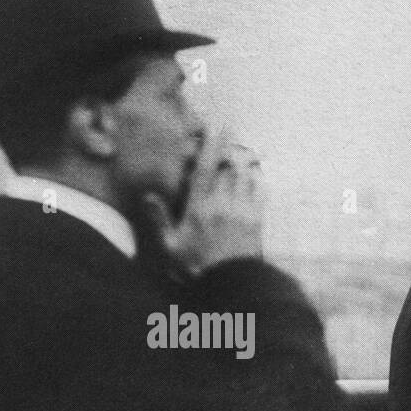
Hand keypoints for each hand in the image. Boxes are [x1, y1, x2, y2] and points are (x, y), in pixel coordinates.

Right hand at [142, 127, 264, 276]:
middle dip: (229, 149)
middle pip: (229, 166)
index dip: (210, 144)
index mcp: (199, 207)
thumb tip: (149, 196)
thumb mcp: (170, 246)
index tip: (215, 125)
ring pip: (246, 175)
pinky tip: (255, 178)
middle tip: (229, 135)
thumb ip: (160, 219)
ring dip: (243, 163)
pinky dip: (258, 181)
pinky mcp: (257, 220)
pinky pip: (261, 192)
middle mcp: (222, 203)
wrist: (231, 284)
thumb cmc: (196, 267)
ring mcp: (242, 210)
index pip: (204, 168)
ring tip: (240, 154)